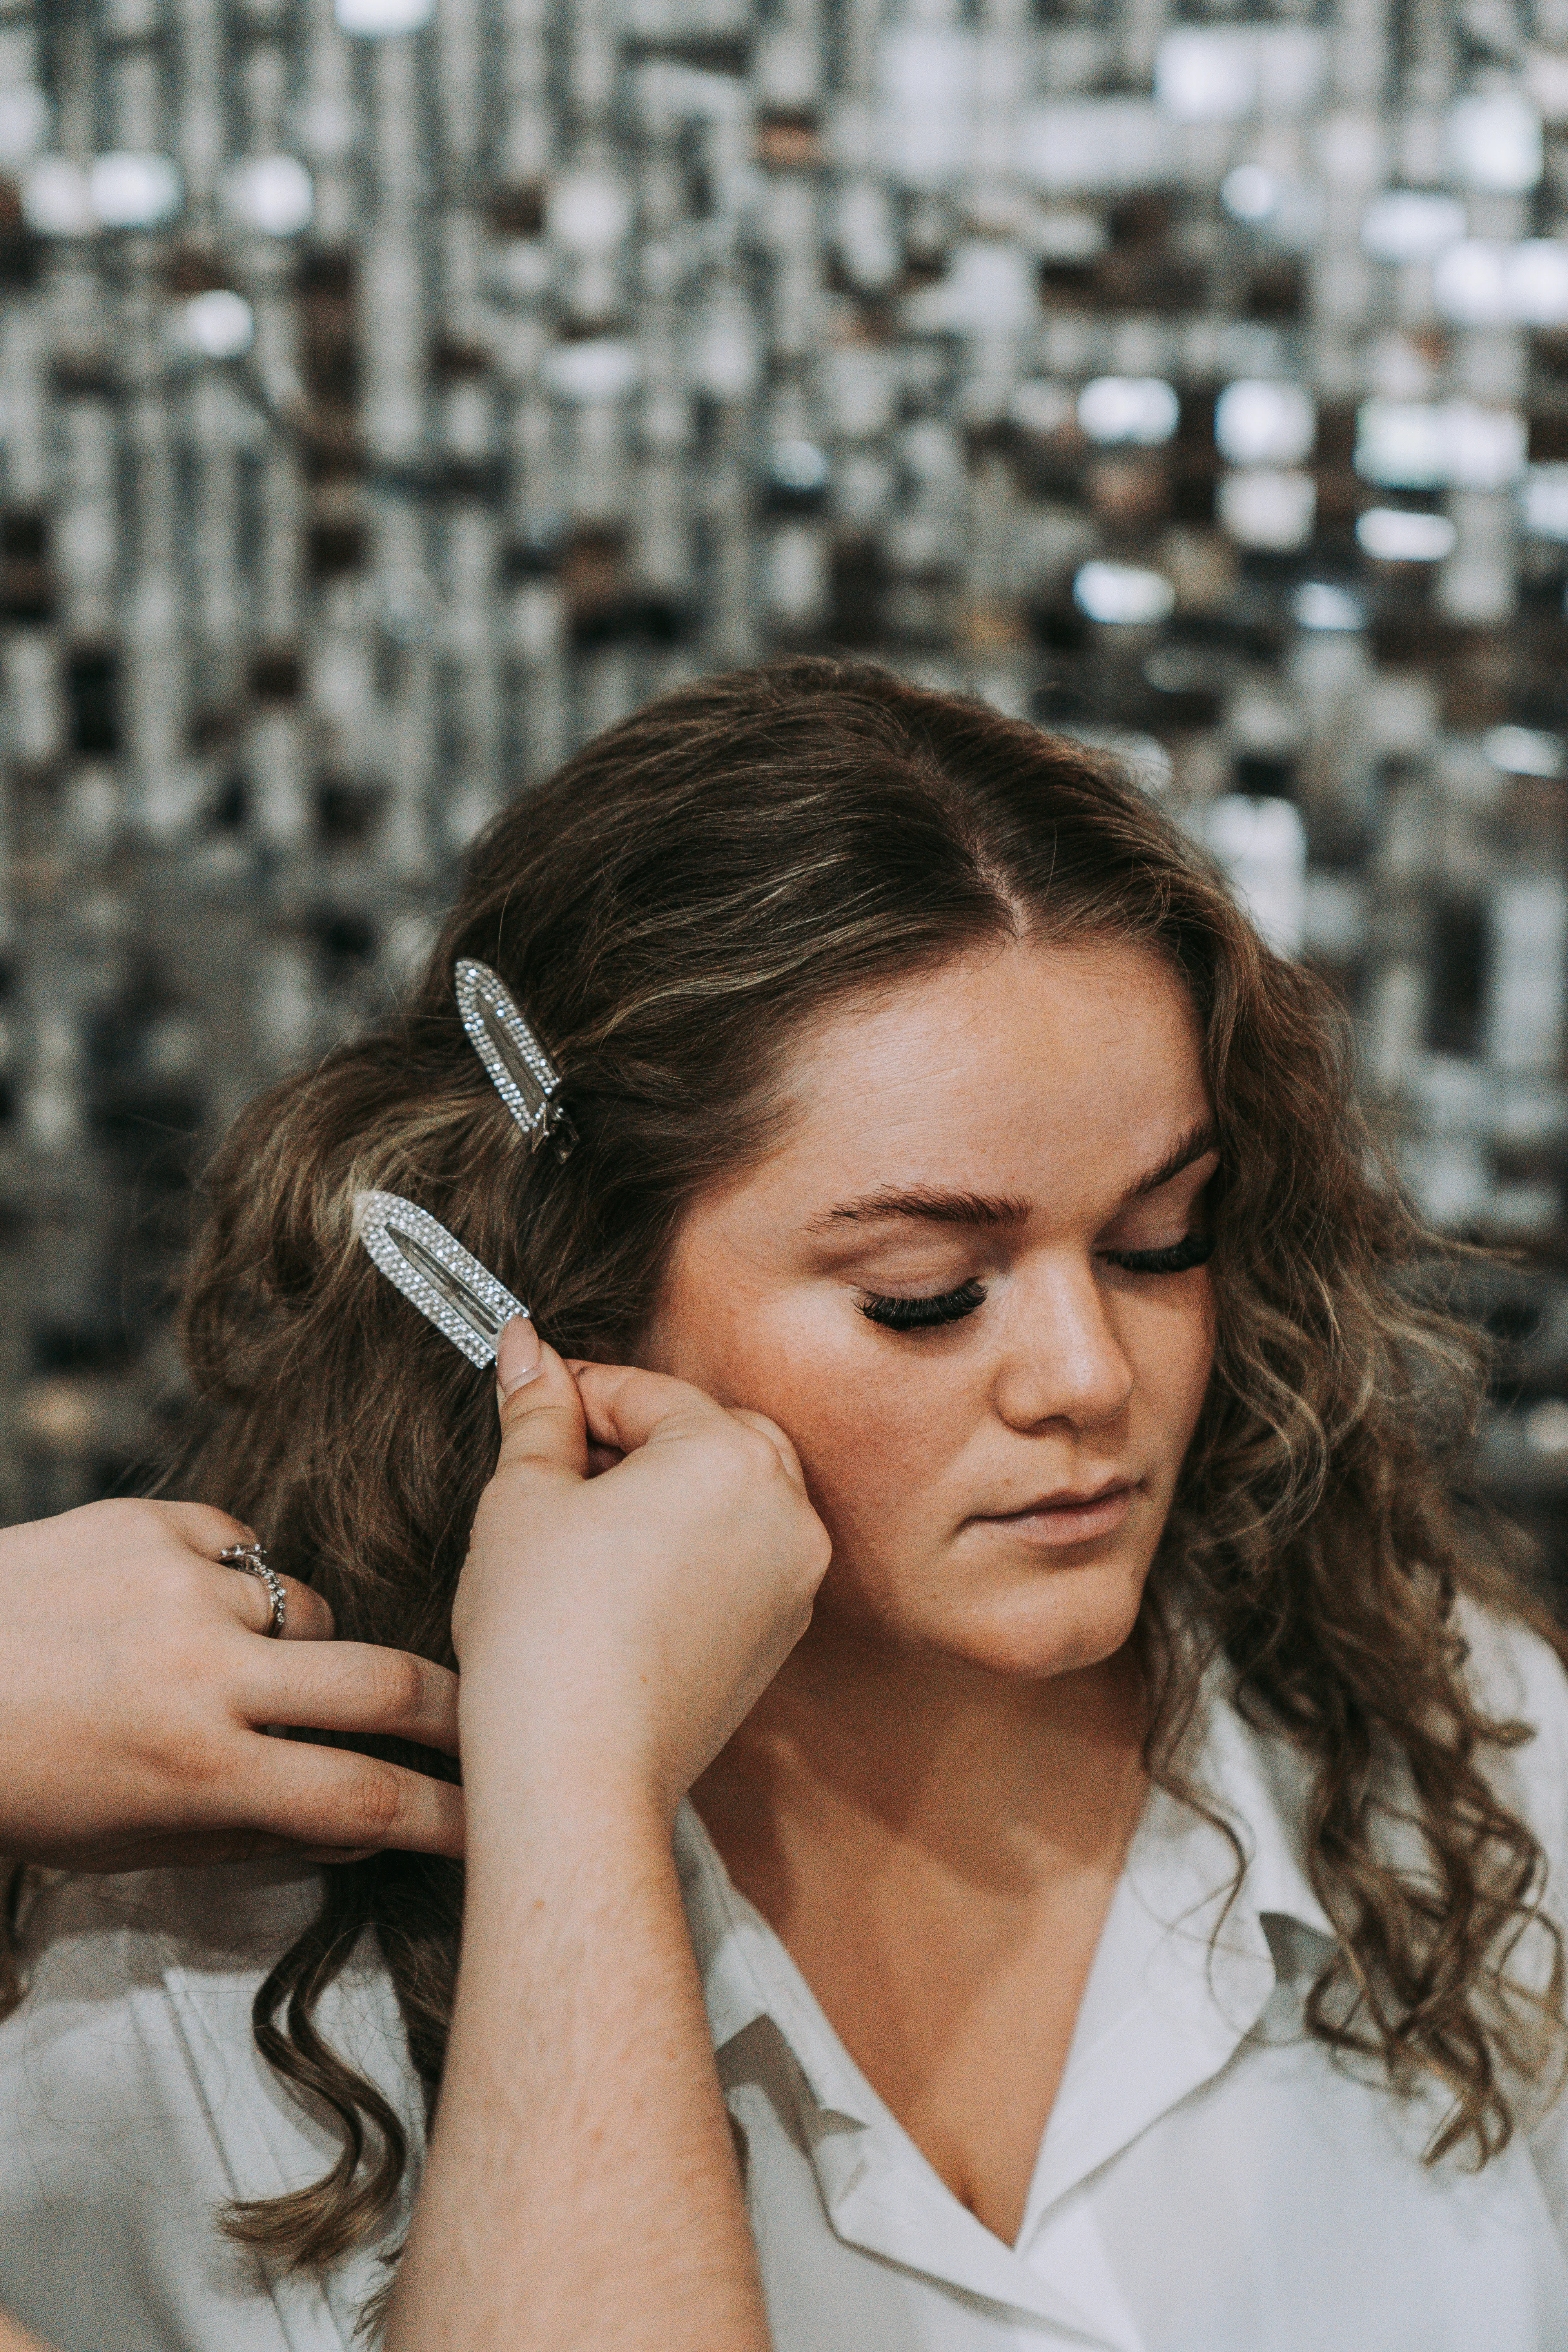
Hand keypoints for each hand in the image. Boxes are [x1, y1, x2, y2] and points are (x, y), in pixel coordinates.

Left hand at [0, 1498, 461, 1869]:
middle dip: (458, 1709)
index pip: (363, 1797)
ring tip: (237, 1664)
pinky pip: (249, 1551)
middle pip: (385, 1683)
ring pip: (316, 1611)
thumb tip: (371, 1821)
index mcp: (194, 1770)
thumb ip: (255, 1830)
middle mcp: (200, 1673)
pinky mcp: (155, 1521)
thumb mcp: (130, 1840)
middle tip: (492, 1716)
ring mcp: (181, 1585)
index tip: (492, 1821)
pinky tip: (179, 1609)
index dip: (446, 1815)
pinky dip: (236, 1586)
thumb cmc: (19, 1779)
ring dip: (304, 1645)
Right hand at [455, 1320, 830, 1822]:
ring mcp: (794, 1579)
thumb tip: (527, 1349)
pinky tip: (622, 1577)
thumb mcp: (523, 1499)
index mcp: (729, 1456)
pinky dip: (693, 1547)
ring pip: (733, 1493)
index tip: (529, 1396)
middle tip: (557, 1465)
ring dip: (668, 1488)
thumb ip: (538, 1413)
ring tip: (585, 1523)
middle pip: (707, 1431)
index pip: (645, 1391)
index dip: (575, 1391)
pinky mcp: (781, 1635)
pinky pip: (744, 1558)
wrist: (577, 1777)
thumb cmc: (543, 1637)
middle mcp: (786, 1510)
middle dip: (634, 1436)